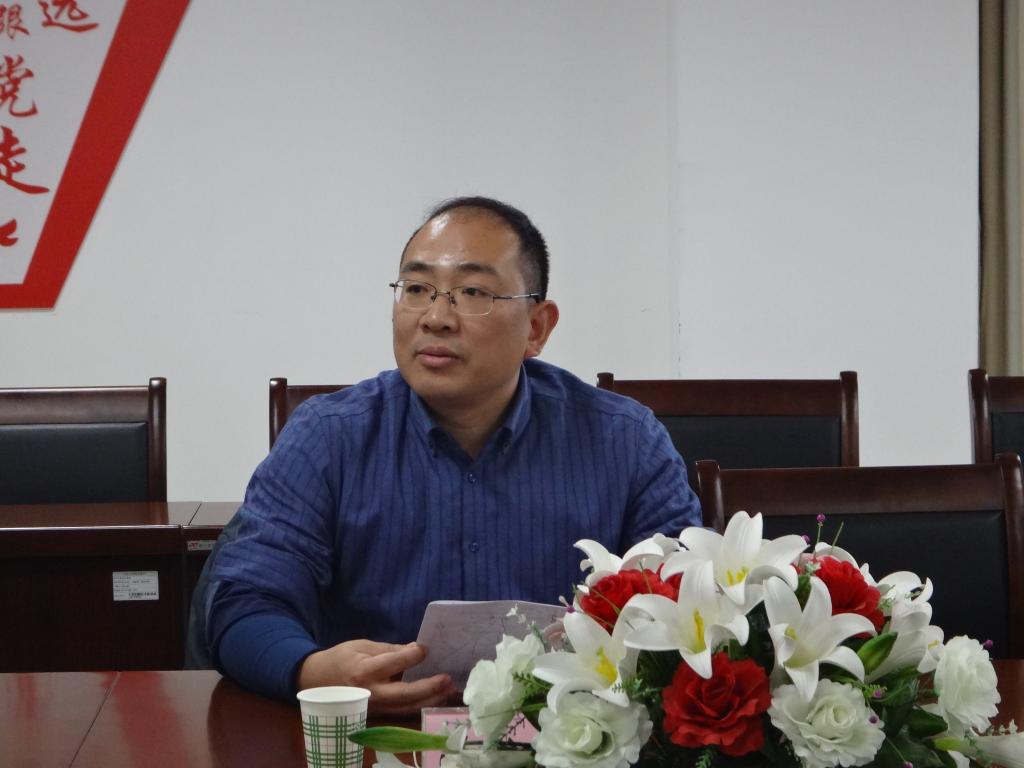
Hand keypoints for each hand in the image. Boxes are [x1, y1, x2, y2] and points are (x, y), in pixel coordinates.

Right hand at [296, 639, 453, 714]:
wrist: (318, 681)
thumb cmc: (342, 658)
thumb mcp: (362, 645)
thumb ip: (389, 650)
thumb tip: (415, 649)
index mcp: (363, 671)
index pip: (391, 664)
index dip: (410, 656)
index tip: (425, 648)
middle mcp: (370, 693)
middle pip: (402, 695)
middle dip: (427, 688)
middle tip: (447, 679)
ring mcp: (374, 707)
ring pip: (406, 708)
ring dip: (430, 700)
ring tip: (449, 690)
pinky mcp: (378, 714)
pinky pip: (402, 711)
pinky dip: (421, 705)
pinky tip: (436, 697)